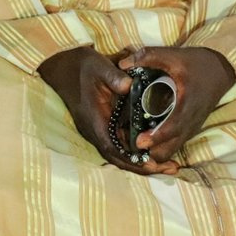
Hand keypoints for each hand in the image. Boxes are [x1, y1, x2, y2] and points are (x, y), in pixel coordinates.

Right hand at [37, 44, 157, 172]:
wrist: (64, 66)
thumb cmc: (83, 67)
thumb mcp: (99, 67)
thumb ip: (114, 77)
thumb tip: (130, 85)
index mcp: (95, 120)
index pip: (114, 149)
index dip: (134, 161)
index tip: (155, 165)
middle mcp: (95, 130)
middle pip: (119, 158)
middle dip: (144, 167)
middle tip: (171, 168)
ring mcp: (98, 130)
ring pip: (120, 154)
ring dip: (142, 162)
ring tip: (167, 164)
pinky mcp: (103, 126)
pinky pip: (119, 145)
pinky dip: (135, 151)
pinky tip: (152, 149)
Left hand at [115, 45, 235, 168]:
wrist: (221, 70)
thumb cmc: (197, 63)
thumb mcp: (174, 55)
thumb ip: (148, 57)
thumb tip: (122, 64)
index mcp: (187, 105)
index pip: (172, 128)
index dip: (156, 137)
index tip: (139, 142)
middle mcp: (190, 121)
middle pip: (170, 147)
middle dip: (150, 150)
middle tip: (128, 144)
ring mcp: (190, 126)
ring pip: (172, 149)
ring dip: (154, 150)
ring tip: (132, 142)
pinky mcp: (189, 127)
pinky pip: (174, 143)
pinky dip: (160, 146)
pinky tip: (144, 138)